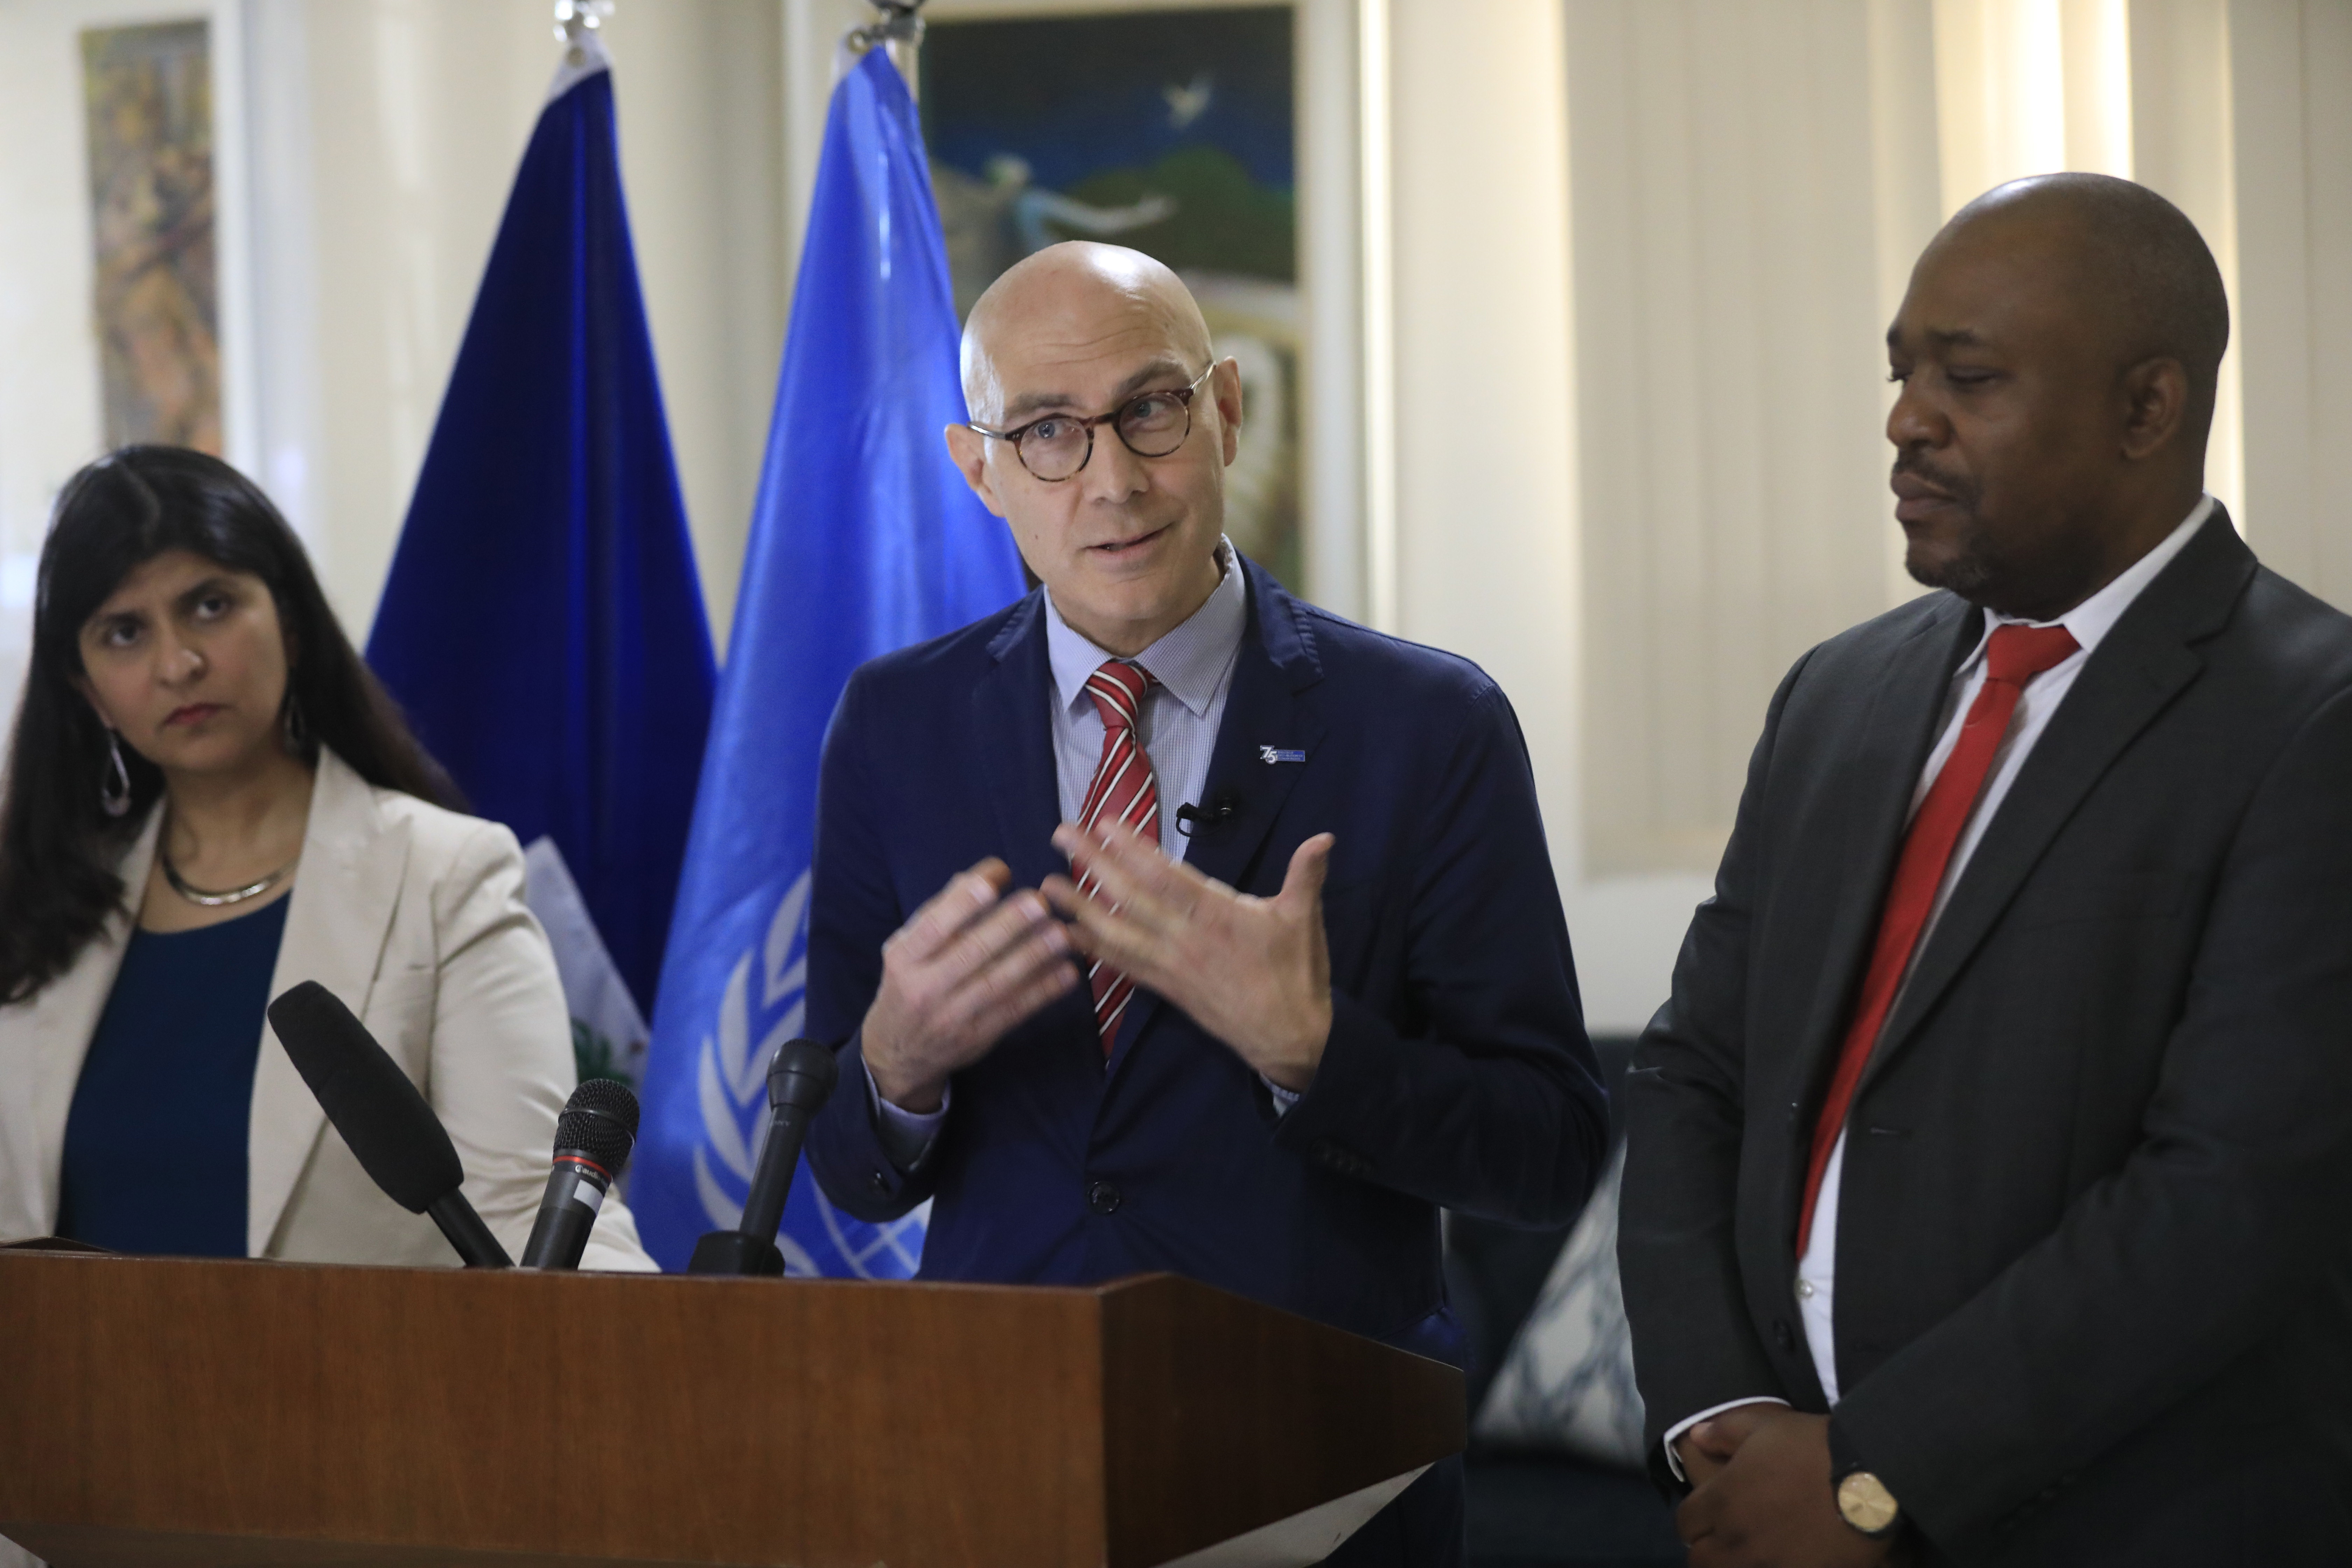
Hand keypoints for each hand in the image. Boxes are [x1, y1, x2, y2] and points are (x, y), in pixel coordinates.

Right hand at [861, 859, 1078, 1112]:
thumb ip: (939, 914)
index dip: (966, 899)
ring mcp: (952, 1016)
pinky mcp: (978, 1037)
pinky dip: (1043, 991)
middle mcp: (924, 988)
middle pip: (971, 952)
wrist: (898, 1053)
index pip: (934, 924)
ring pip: (998, 982)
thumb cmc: (908, 984)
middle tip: (1039, 901)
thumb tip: (976, 877)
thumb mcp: (908, 949)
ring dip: (1034, 956)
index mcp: (904, 958)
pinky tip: (1067, 972)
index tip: (999, 873)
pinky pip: (1015, 1010)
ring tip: (1062, 933)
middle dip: (1009, 924)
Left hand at [1041, 818, 1334, 1089]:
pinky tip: (1068, 935)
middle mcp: (1187, 940)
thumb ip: (1307, 875)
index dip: (1134, 850)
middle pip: (1131, 897)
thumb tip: (1325, 838)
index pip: (1168, 877)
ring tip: (1047, 885)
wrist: (1290, 1039)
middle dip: (1093, 864)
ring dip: (1080, 907)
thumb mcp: (1305, 920)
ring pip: (1118, 932)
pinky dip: (1093, 950)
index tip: (1105, 824)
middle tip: (1061, 834)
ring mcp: (1172, 966)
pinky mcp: (1166, 989)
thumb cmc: (1297, 975)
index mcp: (1219, 916)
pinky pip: (1123, 966)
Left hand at [1678, 1410, 1894, 1567]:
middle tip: (1722, 1537)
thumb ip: (1723, 1431)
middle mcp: (1738, 1540)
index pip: (1685, 1522)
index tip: (1705, 1511)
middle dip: (1705, 1547)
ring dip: (1729, 1563)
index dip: (1693, 1516)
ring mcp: (1768, 1566)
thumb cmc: (1812, 1447)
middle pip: (1699, 1559)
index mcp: (1722, 1501)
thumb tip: (1695, 1435)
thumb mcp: (1764, 1425)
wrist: (1869, 1479)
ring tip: (1746, 1553)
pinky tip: (1778, 1561)